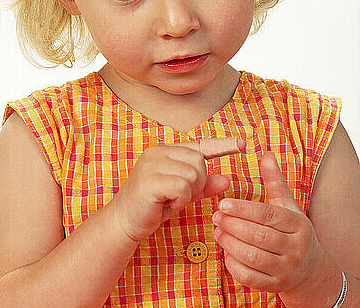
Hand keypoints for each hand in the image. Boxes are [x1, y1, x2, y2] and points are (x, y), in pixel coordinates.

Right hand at [109, 137, 243, 242]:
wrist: (123, 222)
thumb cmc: (152, 206)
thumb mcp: (182, 194)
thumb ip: (203, 185)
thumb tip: (226, 180)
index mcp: (166, 151)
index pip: (200, 144)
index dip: (222, 145)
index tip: (243, 144)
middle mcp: (158, 151)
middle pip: (199, 161)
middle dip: (198, 183)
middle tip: (180, 196)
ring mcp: (152, 163)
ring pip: (193, 174)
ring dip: (188, 193)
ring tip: (171, 200)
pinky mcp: (149, 179)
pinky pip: (182, 186)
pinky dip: (180, 199)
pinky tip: (167, 204)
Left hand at [212, 151, 325, 293]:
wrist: (310, 270)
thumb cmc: (293, 231)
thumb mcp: (287, 205)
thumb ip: (275, 180)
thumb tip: (266, 153)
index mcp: (297, 226)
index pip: (267, 215)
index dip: (242, 209)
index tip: (223, 203)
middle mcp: (295, 249)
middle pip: (258, 236)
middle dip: (233, 225)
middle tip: (216, 216)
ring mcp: (286, 270)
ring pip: (253, 257)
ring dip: (230, 243)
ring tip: (218, 230)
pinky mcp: (275, 286)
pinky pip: (250, 277)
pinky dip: (234, 265)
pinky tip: (225, 251)